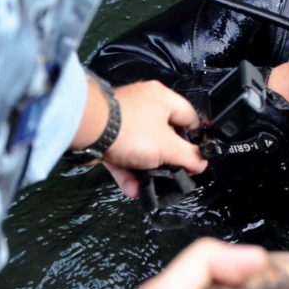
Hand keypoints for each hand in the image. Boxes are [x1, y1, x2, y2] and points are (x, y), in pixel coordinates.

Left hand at [101, 80, 206, 196]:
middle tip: (174, 175)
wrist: (87, 130)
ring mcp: (124, 121)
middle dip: (168, 159)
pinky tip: (134, 189)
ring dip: (147, 171)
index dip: (195, 138)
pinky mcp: (107, 136)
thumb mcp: (168, 147)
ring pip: (143, 149)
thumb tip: (202, 163)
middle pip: (165, 135)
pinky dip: (129, 172)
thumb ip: (189, 156)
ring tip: (152, 188)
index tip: (196, 158)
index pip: (189, 117)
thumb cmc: (131, 130)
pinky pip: (124, 156)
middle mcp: (144, 106)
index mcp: (163, 98)